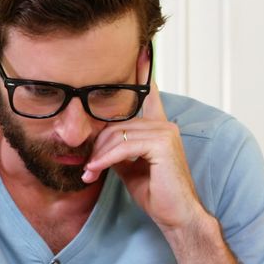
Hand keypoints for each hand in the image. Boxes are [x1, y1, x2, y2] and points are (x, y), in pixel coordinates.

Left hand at [81, 79, 207, 232]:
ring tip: (90, 173)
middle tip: (88, 168)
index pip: (148, 95)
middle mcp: (163, 124)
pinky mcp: (163, 144)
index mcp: (157, 126)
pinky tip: (97, 170)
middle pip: (116, 124)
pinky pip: (123, 146)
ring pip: (116, 135)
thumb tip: (95, 141)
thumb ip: (115, 148)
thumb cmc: (153, 191)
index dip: (144, 71)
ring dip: (98, 156)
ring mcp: (165, 132)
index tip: (143, 48)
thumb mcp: (127, 166)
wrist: (175, 215)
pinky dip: (106, 159)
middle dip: (97, 146)